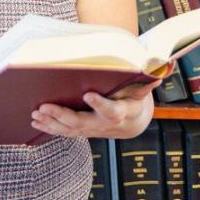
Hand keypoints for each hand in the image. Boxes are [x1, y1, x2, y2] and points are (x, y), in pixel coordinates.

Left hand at [30, 79, 160, 138]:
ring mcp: (92, 130)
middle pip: (84, 123)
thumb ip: (148, 80)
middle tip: (45, 106)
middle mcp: (104, 124)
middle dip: (63, 115)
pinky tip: (36, 122)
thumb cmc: (134, 99)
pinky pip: (64, 132)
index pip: (112, 111)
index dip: (101, 104)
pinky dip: (49, 128)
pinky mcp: (82, 131)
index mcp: (121, 112)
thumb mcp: (142, 89)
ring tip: (36, 113)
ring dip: (51, 122)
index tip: (88, 94)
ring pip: (70, 130)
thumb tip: (163, 67)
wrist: (131, 123)